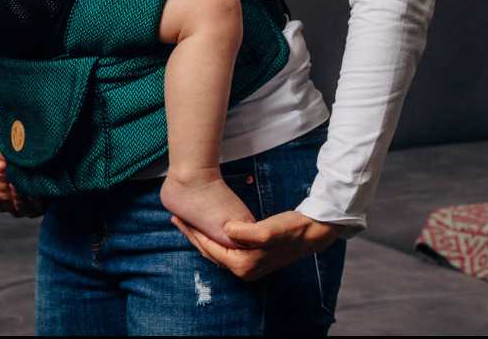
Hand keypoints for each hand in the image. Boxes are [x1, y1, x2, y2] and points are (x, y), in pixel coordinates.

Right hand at [0, 139, 46, 217]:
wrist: (53, 175)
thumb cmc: (26, 163)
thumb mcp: (12, 156)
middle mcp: (10, 206)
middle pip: (2, 194)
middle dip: (0, 177)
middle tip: (1, 163)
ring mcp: (24, 210)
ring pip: (16, 201)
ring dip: (15, 187)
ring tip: (14, 173)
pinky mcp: (40, 210)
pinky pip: (35, 205)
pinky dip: (32, 195)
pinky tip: (31, 185)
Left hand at [171, 210, 345, 281]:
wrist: (312, 232)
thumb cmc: (290, 228)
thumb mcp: (268, 229)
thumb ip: (245, 232)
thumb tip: (226, 229)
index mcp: (243, 265)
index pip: (209, 249)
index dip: (192, 232)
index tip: (178, 217)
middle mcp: (243, 270)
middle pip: (209, 252)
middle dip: (192, 235)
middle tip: (176, 218)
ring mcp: (248, 266)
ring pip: (216, 251)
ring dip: (201, 236)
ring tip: (187, 221)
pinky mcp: (252, 257)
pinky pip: (225, 249)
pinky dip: (214, 238)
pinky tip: (209, 227)